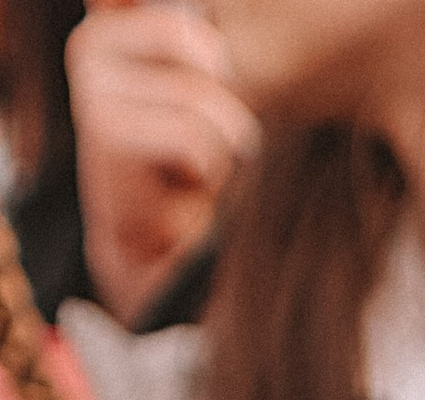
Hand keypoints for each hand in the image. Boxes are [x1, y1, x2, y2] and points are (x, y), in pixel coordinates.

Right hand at [65, 0, 258, 325]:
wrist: (153, 241)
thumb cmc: (188, 160)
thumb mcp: (204, 86)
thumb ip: (198, 41)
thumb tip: (211, 13)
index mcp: (112, 21)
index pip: (185, 13)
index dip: (210, 50)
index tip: (212, 66)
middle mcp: (90, 41)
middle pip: (208, 53)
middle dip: (224, 110)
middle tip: (194, 142)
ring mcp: (90, 83)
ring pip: (204, 101)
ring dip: (218, 149)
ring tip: (187, 168)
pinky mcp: (103, 129)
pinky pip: (194, 138)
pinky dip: (206, 172)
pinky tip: (176, 186)